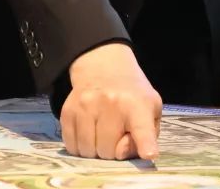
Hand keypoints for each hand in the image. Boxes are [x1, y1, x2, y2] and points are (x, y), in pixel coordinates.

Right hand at [61, 43, 161, 159]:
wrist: (103, 66)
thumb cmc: (132, 94)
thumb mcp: (150, 109)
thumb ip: (146, 136)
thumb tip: (121, 153)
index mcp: (137, 105)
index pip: (142, 129)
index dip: (146, 145)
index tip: (149, 154)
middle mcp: (110, 103)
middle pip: (108, 151)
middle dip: (112, 151)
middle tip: (116, 134)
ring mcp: (86, 106)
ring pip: (87, 151)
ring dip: (95, 150)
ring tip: (101, 134)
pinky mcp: (68, 110)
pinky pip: (71, 146)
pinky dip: (80, 146)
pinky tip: (88, 133)